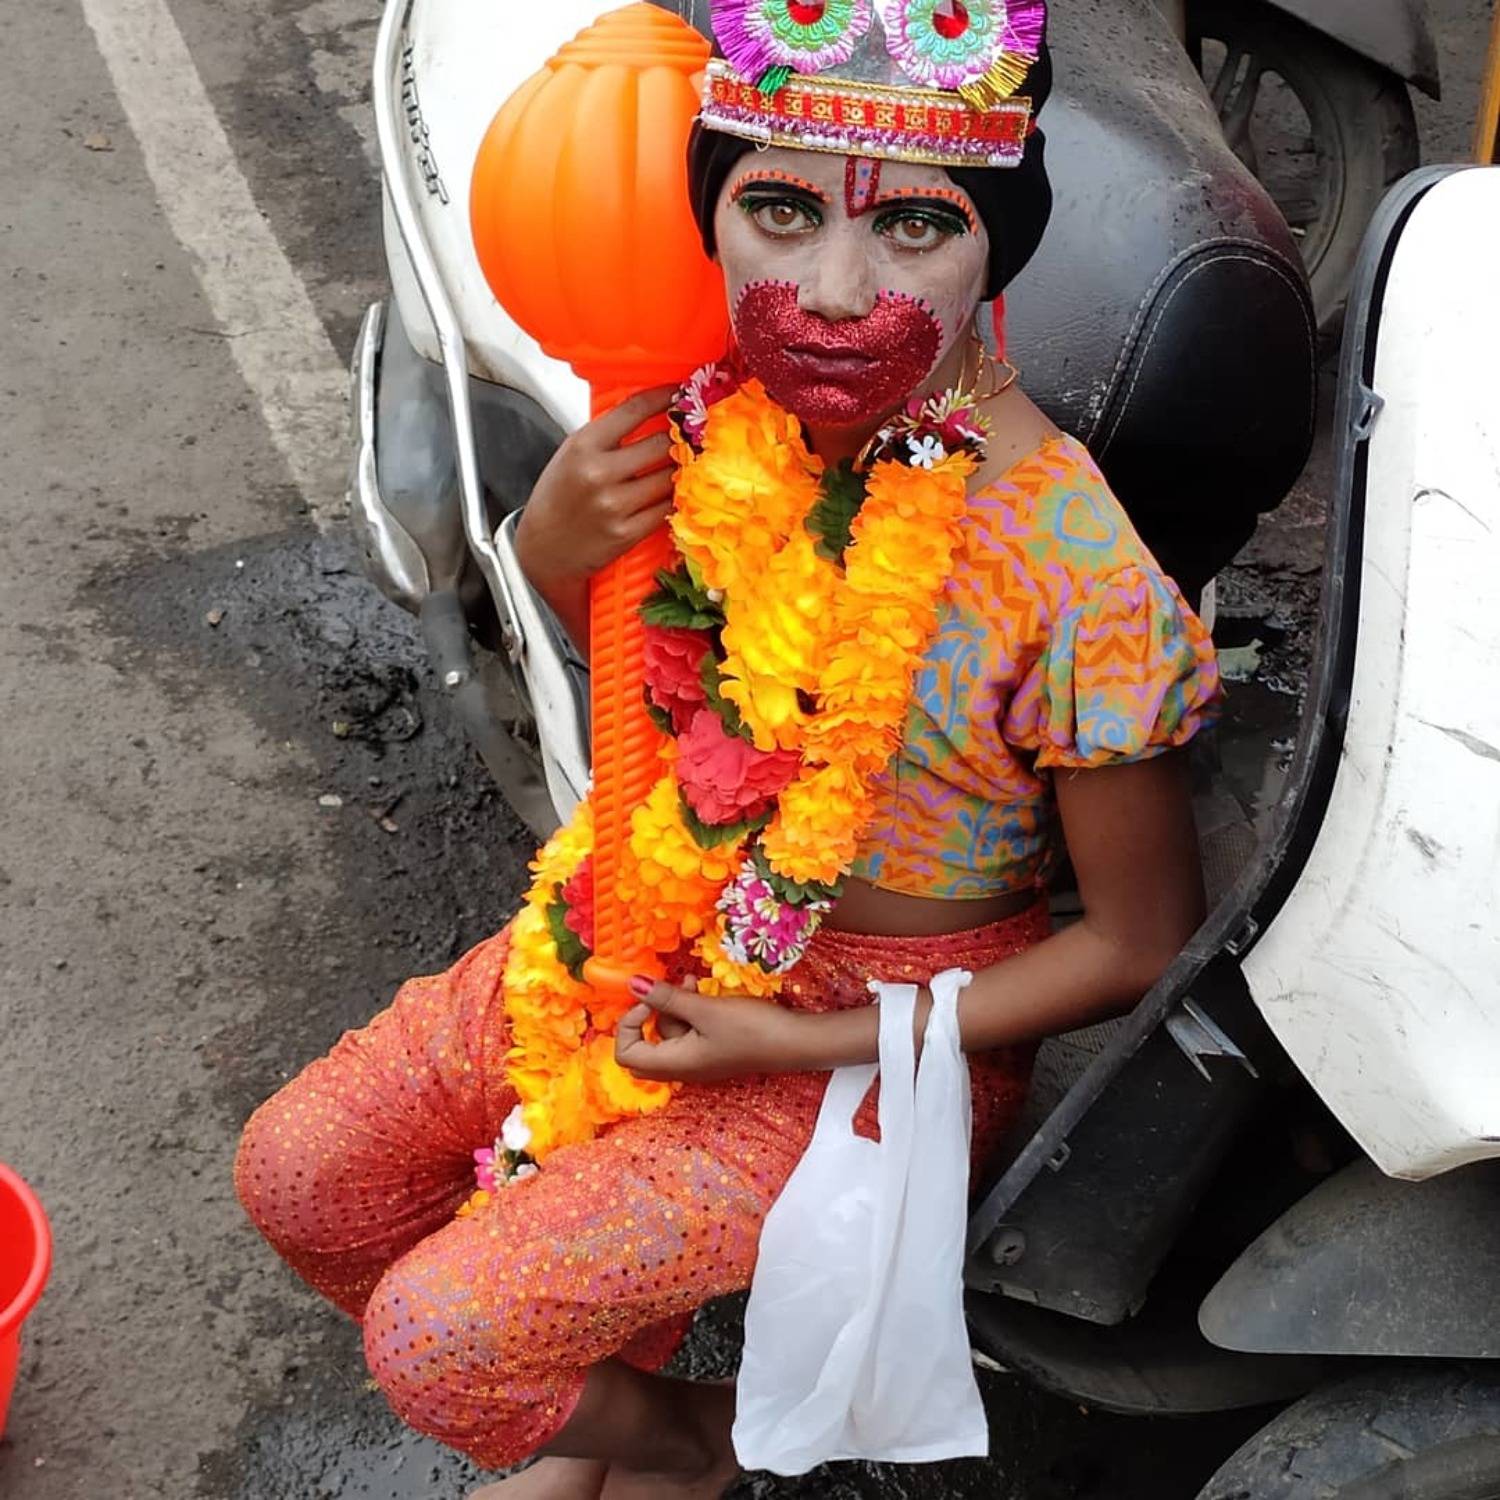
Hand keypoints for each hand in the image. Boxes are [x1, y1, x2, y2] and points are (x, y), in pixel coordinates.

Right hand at [514, 385, 676, 599]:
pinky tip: (673, 491)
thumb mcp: (571, 454)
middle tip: (690, 433)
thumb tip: (650, 411)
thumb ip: (605, 435)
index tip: (679, 391)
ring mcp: (614, 506)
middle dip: (679, 436)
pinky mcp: (626, 533)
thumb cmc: (558, 498)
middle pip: (660, 443)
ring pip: (668, 477)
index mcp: (582, 446)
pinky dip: (673, 498)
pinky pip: (666, 508)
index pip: (633, 410)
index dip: (663, 397)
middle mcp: (598, 474)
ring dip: (680, 469)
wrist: (543, 549)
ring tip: (684, 463)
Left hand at [615, 979, 811, 1082]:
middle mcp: (682, 1067)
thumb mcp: (705, 1009)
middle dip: (649, 1016)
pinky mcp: (712, 1050)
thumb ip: (666, 998)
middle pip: (644, 1047)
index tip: (647, 1001)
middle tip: (662, 994)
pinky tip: (702, 992)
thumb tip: (632, 984)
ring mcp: (698, 1060)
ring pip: (668, 1035)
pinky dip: (689, 1012)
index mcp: (675, 1064)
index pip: (625, 1054)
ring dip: (674, 1007)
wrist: (794, 1042)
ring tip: (692, 983)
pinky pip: (688, 1032)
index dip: (628, 1024)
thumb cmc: (751, 1029)